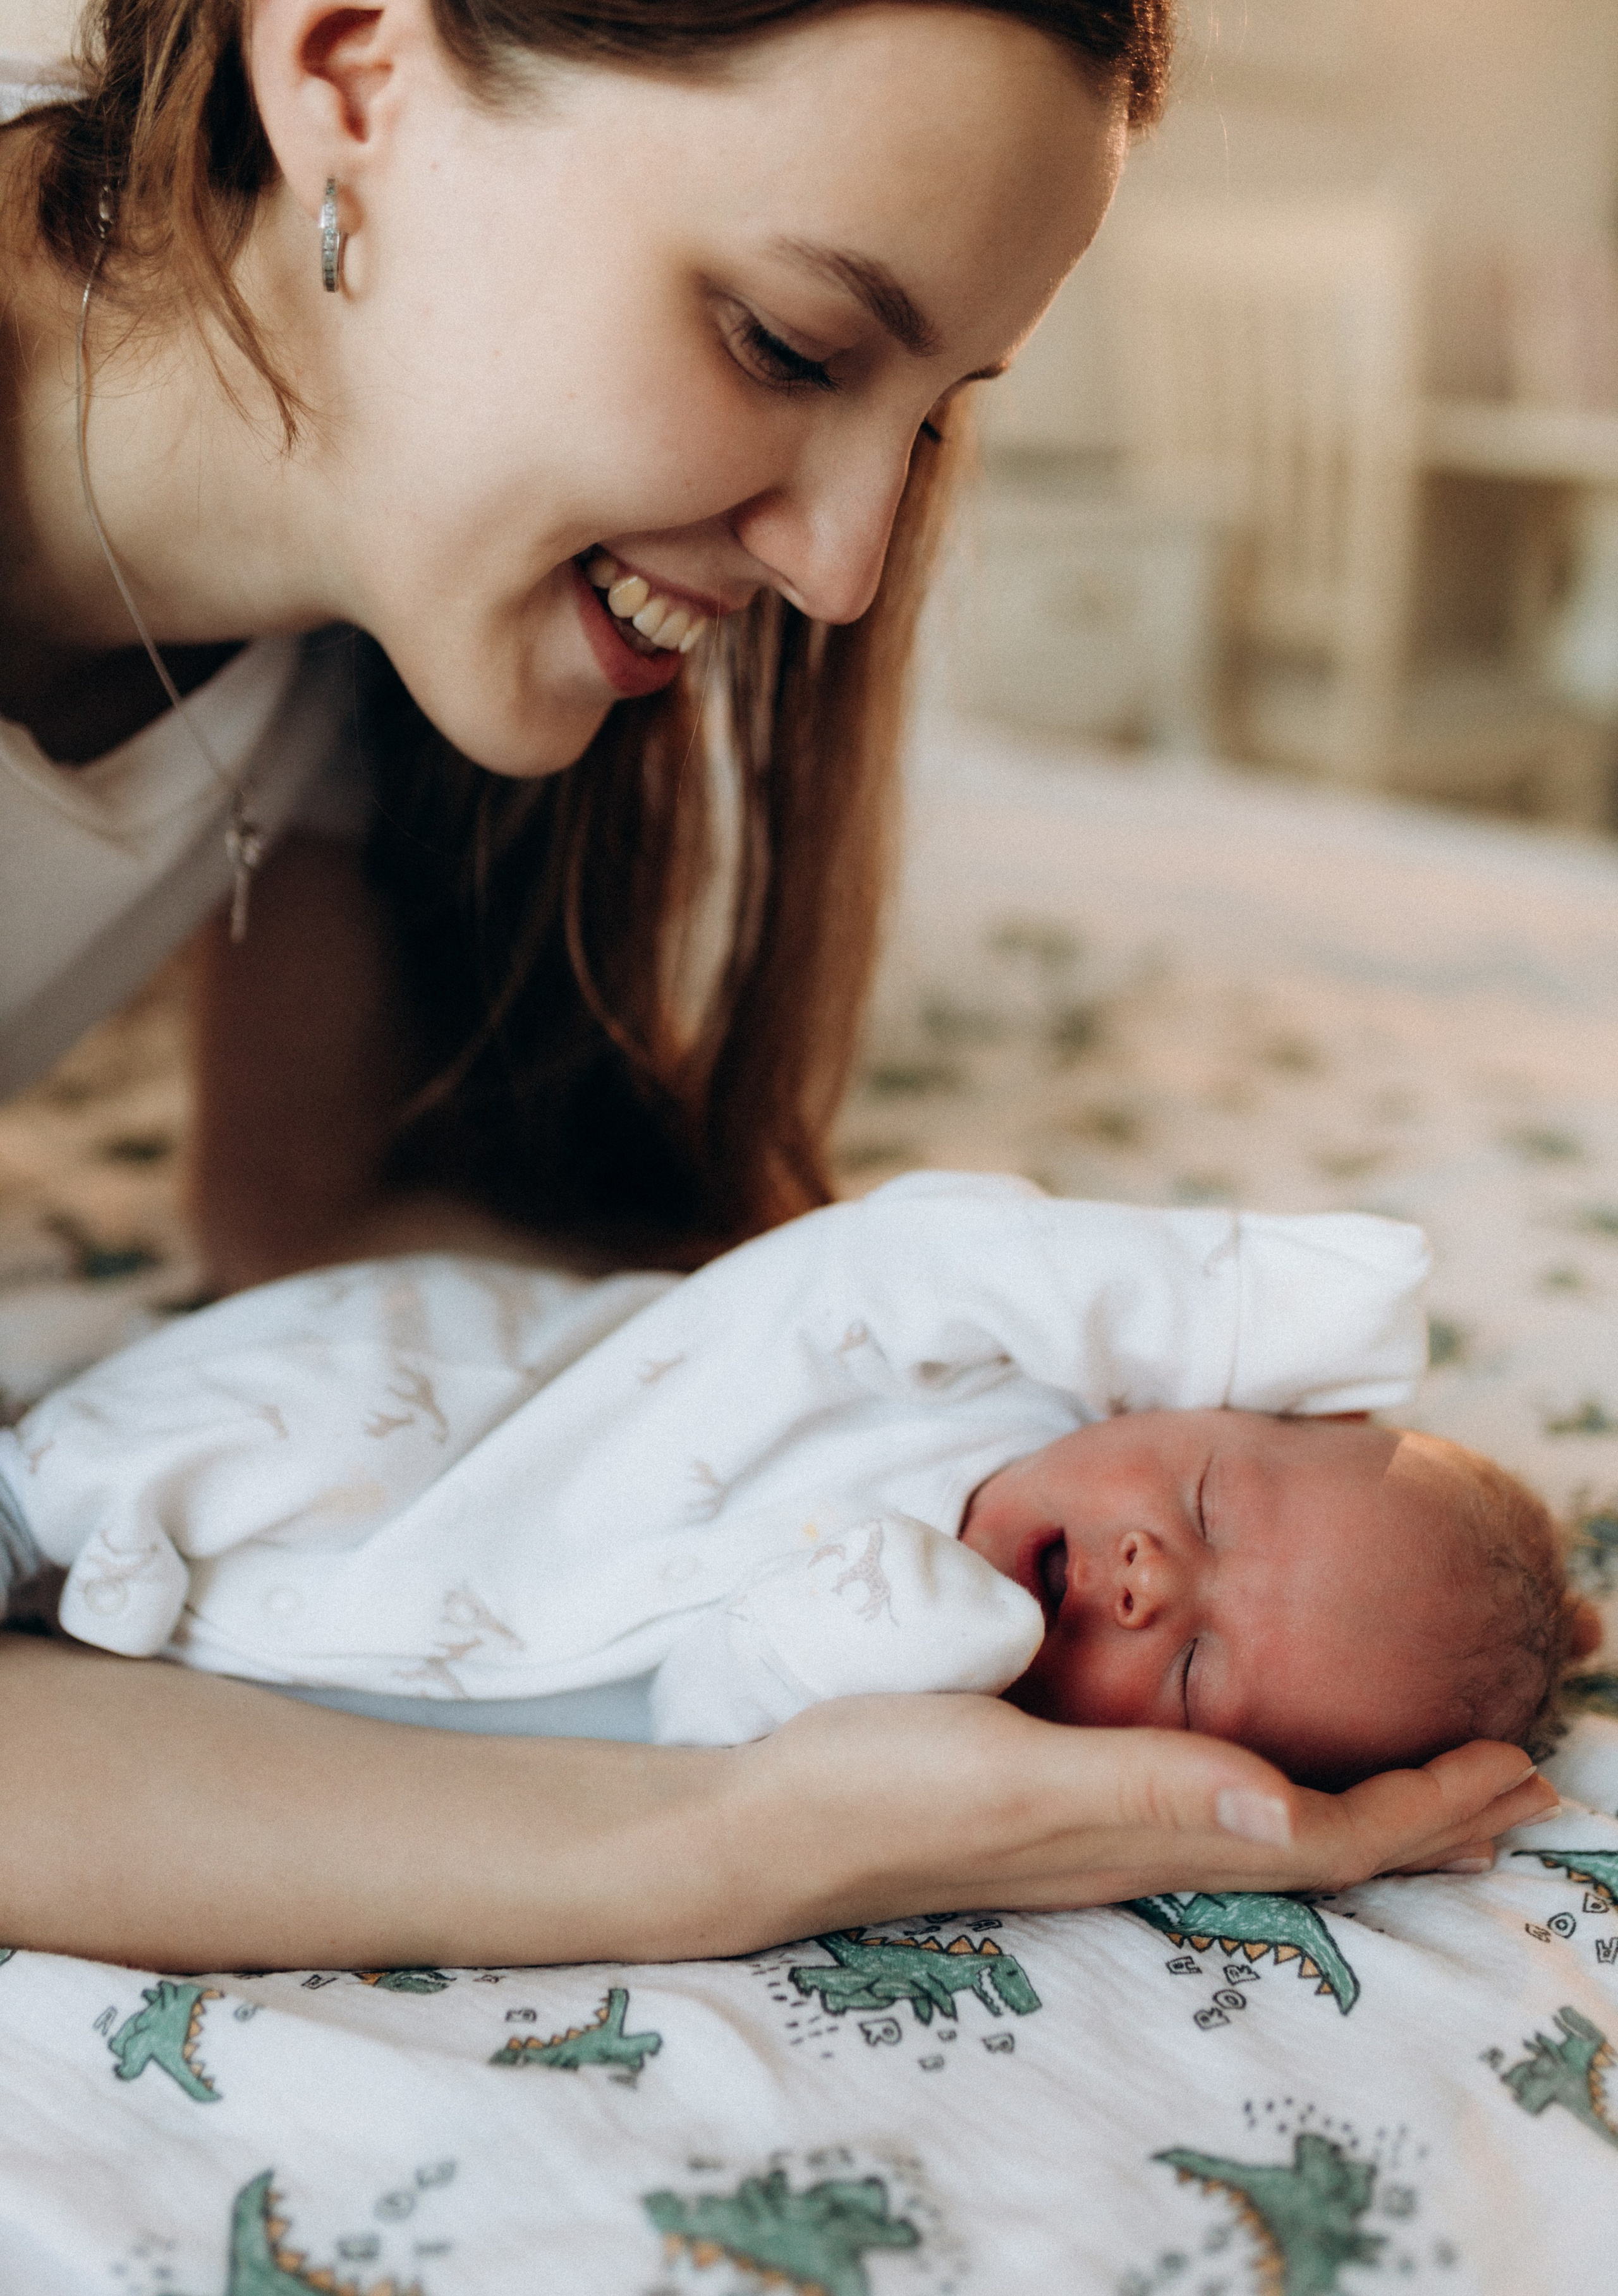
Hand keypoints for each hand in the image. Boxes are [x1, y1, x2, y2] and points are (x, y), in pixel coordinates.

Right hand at [739, 1694, 1557, 1938]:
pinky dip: (1286, 1787)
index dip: (1427, 1809)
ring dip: (1371, 1806)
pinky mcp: (1069, 1804)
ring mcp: (1106, 1832)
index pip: (1323, 1838)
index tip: (1516, 1769)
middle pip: (1321, 1845)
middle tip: (1524, 1781)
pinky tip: (1274, 1765)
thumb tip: (1287, 1813)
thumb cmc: (882, 1781)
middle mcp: (1144, 1846)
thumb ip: (1142, 1790)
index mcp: (1146, 1834)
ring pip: (1276, 1829)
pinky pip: (1217, 1805)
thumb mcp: (1011, 1770)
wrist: (773, 1822)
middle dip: (1430, 1817)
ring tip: (1437, 1782)